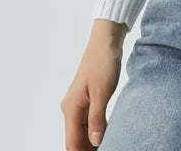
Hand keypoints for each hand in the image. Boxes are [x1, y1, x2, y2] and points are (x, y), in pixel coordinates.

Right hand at [60, 20, 127, 148]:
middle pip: (76, 140)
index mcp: (71, 108)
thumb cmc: (103, 61)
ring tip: (109, 145)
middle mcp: (71, 108)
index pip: (72, 143)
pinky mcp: (86, 100)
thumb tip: (95, 142)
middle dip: (88, 149)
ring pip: (83, 132)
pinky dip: (96, 131)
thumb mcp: (102, 92)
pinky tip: (108, 135)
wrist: (106, 41)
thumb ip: (97, 119)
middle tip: (109, 149)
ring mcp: (78, 104)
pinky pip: (89, 122)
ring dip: (93, 141)